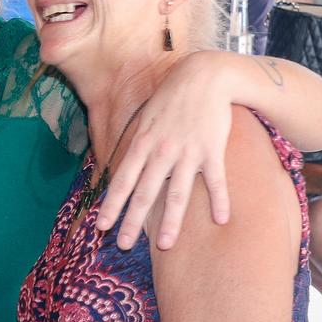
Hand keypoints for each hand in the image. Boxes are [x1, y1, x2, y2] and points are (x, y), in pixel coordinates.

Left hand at [98, 52, 230, 250]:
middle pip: (144, 192)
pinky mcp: (212, 149)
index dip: (111, 204)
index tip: (101, 226)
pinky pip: (215, 180)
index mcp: (142, 144)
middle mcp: (161, 151)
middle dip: (132, 221)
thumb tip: (126, 169)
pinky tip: (220, 220)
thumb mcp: (146, 120)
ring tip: (165, 245)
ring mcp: (187, 152)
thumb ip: (139, 146)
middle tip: (122, 245)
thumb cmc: (172, 99)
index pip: (121, 180)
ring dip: (170, 221)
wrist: (204, 76)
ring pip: (176, 193)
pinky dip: (219, 200)